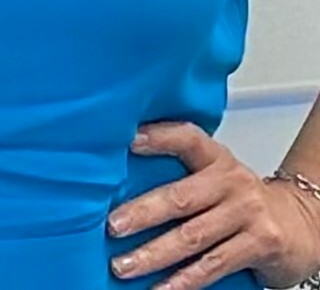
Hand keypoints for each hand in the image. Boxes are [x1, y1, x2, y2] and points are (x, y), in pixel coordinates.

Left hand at [106, 120, 319, 288]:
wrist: (298, 224)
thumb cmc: (243, 201)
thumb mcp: (218, 179)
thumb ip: (184, 179)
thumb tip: (124, 188)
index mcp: (216, 158)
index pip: (186, 137)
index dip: (158, 137)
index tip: (128, 140)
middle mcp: (231, 180)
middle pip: (181, 196)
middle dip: (143, 213)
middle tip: (112, 225)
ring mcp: (246, 212)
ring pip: (193, 236)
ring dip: (154, 254)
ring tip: (124, 265)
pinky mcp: (260, 243)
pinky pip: (214, 265)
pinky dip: (184, 280)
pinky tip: (161, 289)